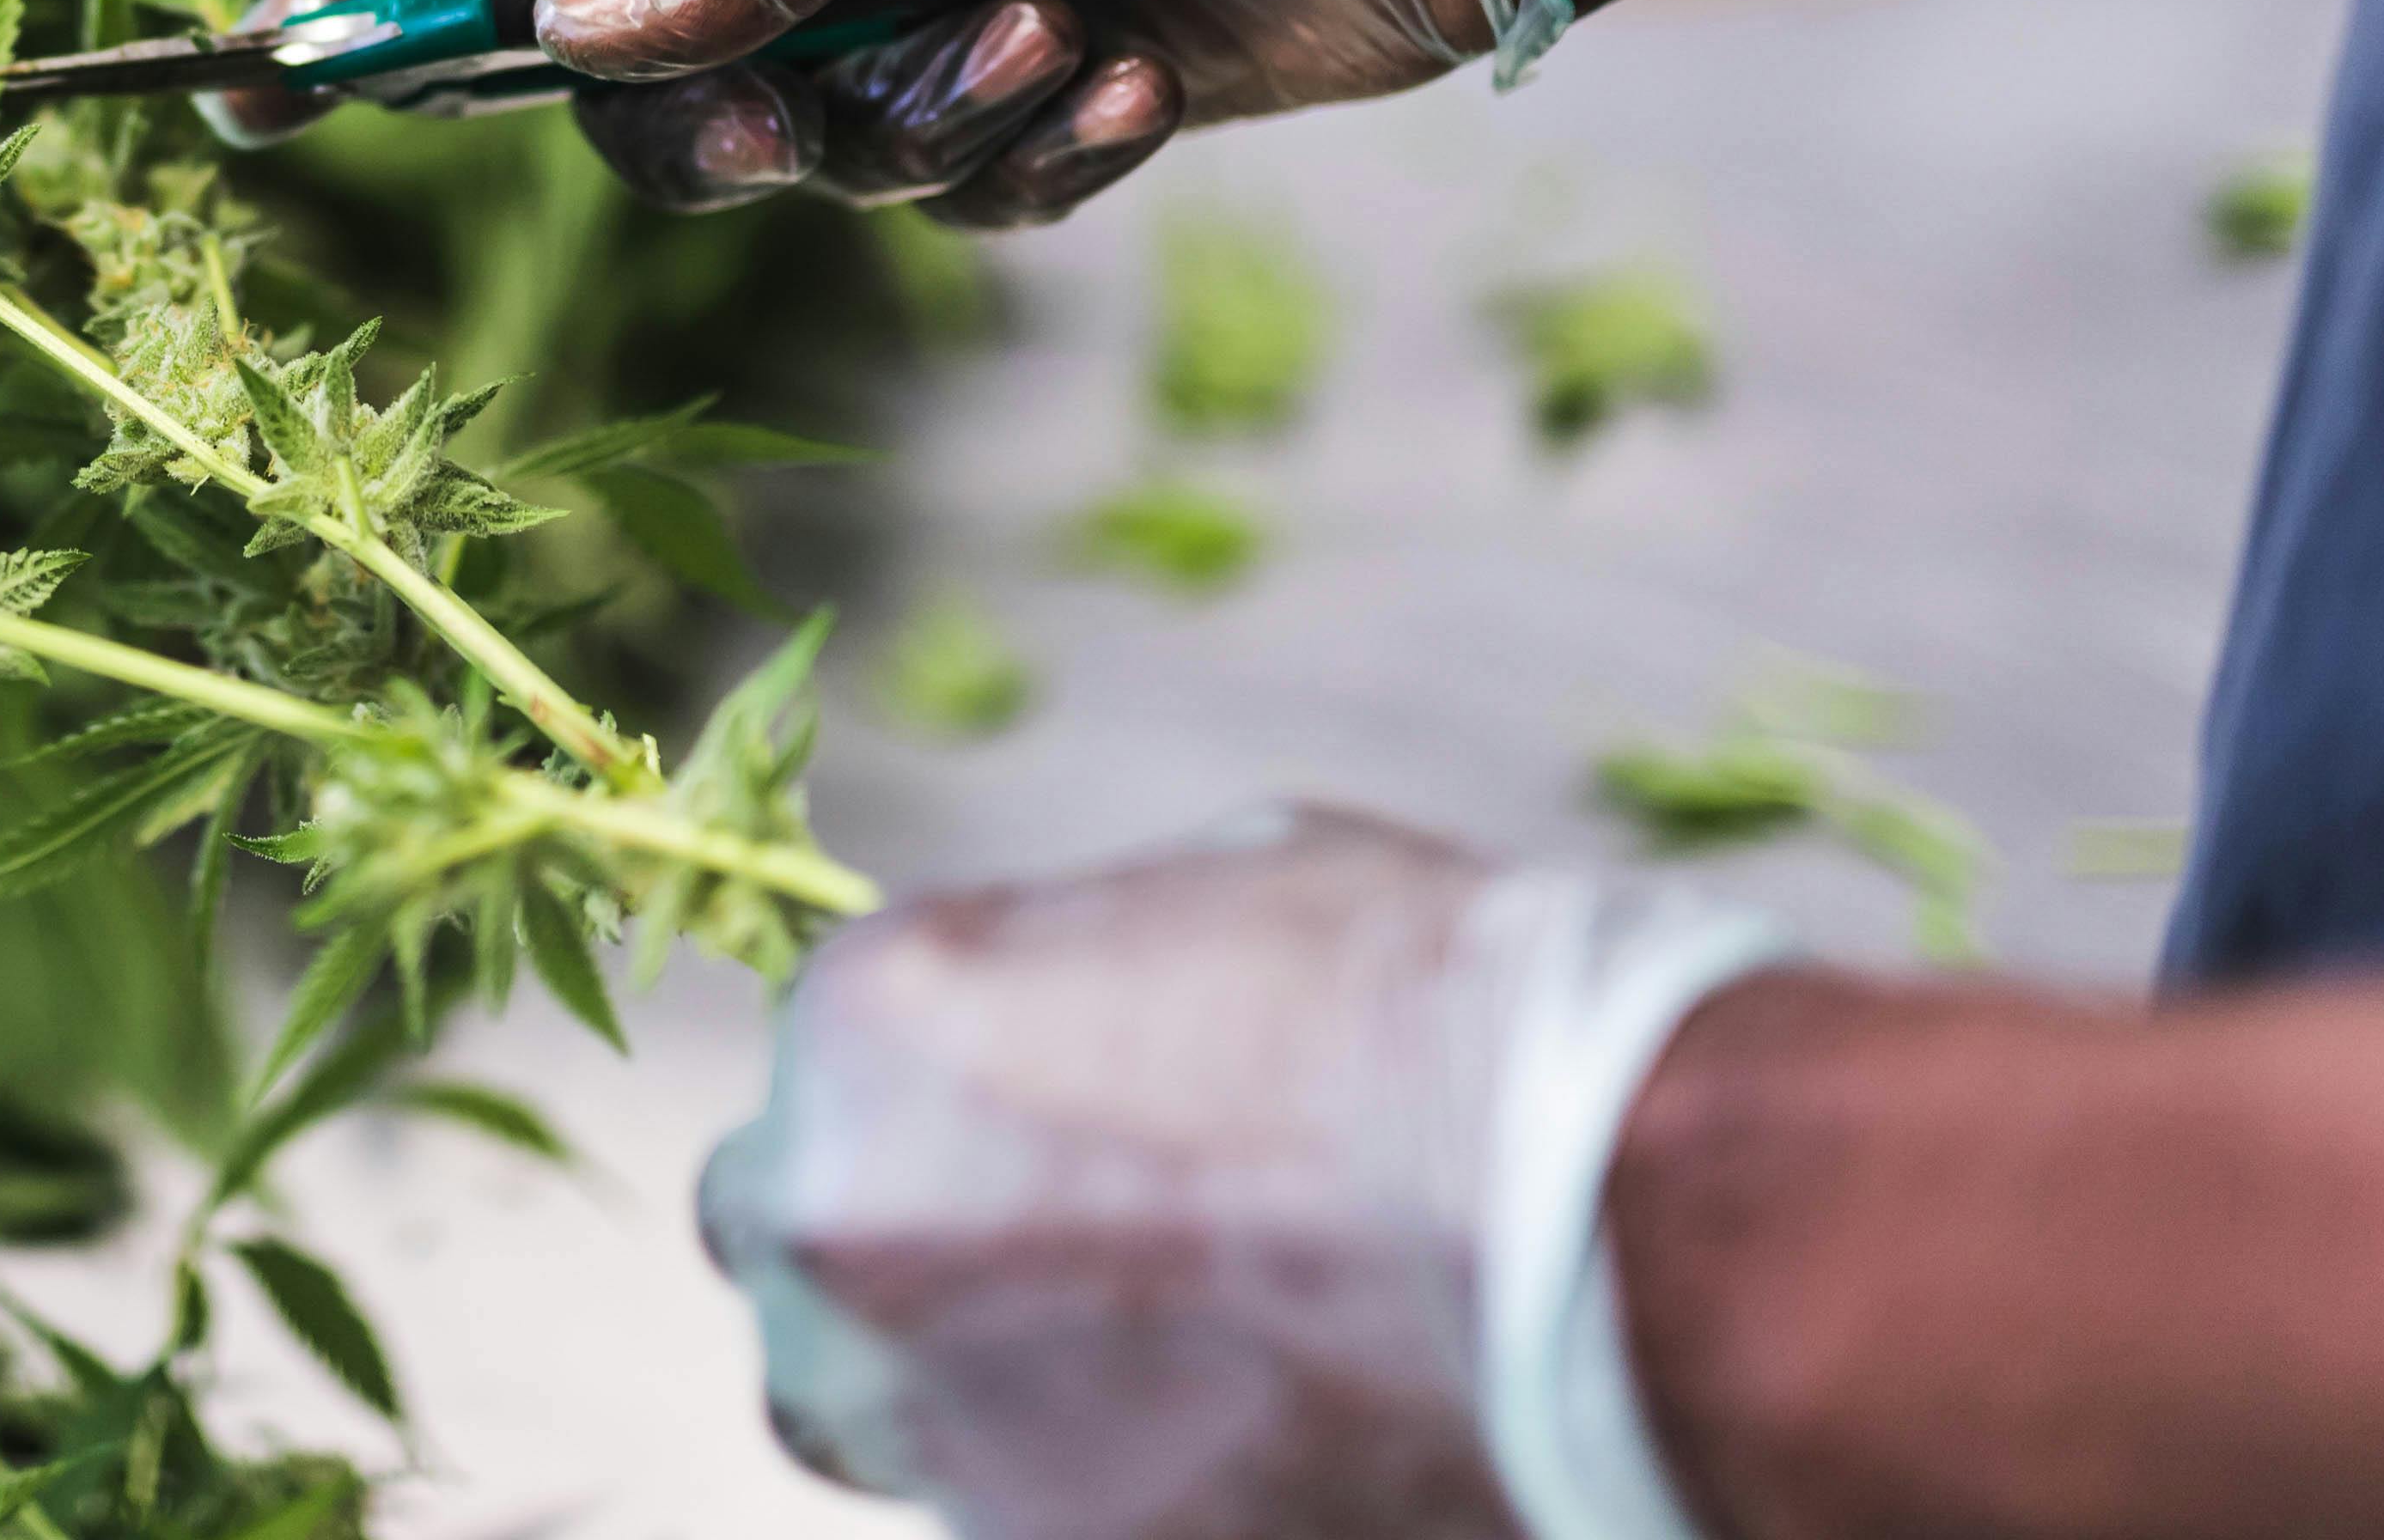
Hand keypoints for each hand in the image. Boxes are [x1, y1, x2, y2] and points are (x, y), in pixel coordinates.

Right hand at [224, 0, 1525, 221]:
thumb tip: (584, 36)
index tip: (263, 61)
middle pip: (631, 59)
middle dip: (703, 112)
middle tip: (793, 112)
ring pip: (796, 149)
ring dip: (921, 125)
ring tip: (1064, 39)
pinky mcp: (1029, 92)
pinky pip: (949, 199)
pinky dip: (1035, 163)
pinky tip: (1137, 85)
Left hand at [700, 805, 1786, 1539]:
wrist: (1587, 1230)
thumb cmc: (1424, 1022)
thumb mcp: (1208, 904)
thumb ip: (1065, 987)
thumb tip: (1058, 1031)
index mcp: (865, 1034)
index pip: (820, 1080)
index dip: (926, 1103)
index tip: (1033, 1119)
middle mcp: (843, 1240)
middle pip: (797, 1263)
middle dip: (893, 1256)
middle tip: (1057, 1252)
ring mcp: (931, 1426)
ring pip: (893, 1419)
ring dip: (990, 1388)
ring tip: (1189, 1354)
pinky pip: (1019, 1515)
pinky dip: (1109, 1483)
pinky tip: (1248, 1433)